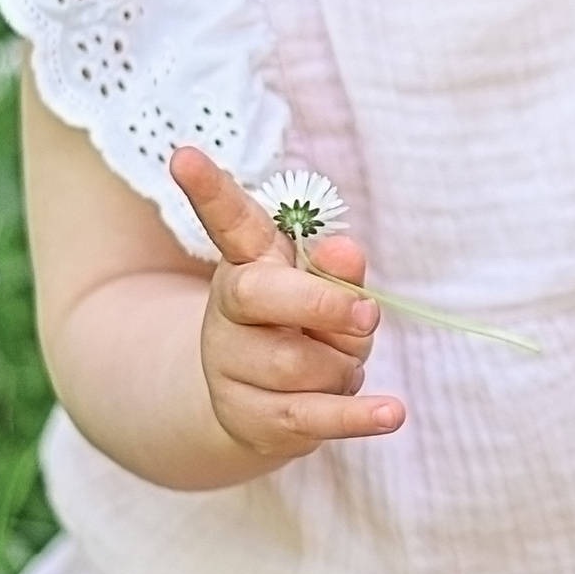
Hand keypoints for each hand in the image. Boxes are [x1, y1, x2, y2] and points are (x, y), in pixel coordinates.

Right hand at [167, 144, 405, 466]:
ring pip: (300, 364)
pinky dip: (357, 416)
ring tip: (340, 365)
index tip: (183, 155)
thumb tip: (343, 251)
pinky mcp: (253, 418)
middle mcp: (228, 311)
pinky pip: (314, 417)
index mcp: (247, 262)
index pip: (228, 220)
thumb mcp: (324, 289)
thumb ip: (336, 269)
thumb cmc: (304, 327)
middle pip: (261, 296)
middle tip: (367, 314)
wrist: (258, 403)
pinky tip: (390, 413)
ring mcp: (231, 367)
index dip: (209, 189)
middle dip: (320, 303)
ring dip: (344, 365)